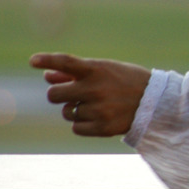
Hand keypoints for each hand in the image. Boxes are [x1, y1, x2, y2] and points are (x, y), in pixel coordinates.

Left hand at [30, 52, 150, 136]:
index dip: (47, 60)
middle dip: (59, 95)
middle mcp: (95, 88)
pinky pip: (76, 128)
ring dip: (74, 110)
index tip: (32, 61)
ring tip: (94, 105)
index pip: (65, 61)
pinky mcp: (102, 127)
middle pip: (54, 94)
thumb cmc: (126, 82)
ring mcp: (98, 109)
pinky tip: (98, 117)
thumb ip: (75, 73)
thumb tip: (47, 76)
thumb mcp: (105, 71)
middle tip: (70, 94)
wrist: (155, 103)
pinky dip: (83, 124)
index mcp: (96, 69)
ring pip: (67, 112)